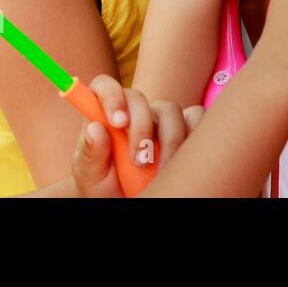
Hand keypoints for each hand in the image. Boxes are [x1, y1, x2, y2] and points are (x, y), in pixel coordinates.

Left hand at [70, 75, 203, 197]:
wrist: (131, 200)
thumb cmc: (106, 188)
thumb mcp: (91, 176)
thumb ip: (90, 153)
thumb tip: (95, 128)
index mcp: (106, 116)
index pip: (105, 87)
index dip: (111, 95)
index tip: (117, 122)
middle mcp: (135, 112)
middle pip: (140, 98)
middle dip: (141, 128)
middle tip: (138, 161)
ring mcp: (161, 119)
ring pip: (170, 109)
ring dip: (168, 139)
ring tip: (160, 171)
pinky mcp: (186, 128)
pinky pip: (197, 117)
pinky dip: (194, 137)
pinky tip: (182, 161)